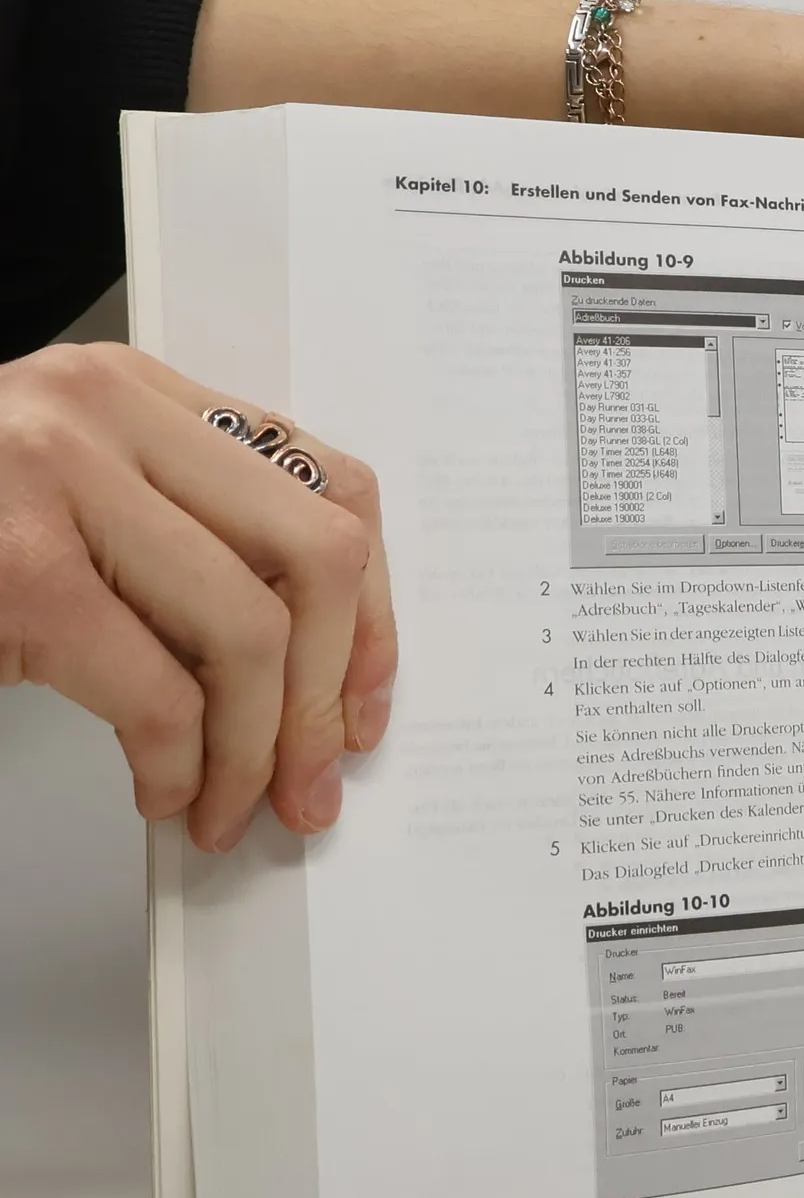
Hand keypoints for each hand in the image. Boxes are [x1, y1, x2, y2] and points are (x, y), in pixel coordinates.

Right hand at [0, 344, 396, 850]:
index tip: (366, 701)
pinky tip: (165, 794)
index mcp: (141, 393)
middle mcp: (109, 414)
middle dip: (331, 693)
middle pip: (319, 558)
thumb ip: (183, 538)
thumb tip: (312, 672)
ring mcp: (57, 480)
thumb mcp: (77, 498)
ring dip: (258, 748)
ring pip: (253, 630)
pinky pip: (159, 690)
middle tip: (312, 778)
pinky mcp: (17, 569)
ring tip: (235, 805)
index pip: (331, 488)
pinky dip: (180, 765)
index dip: (373, 612)